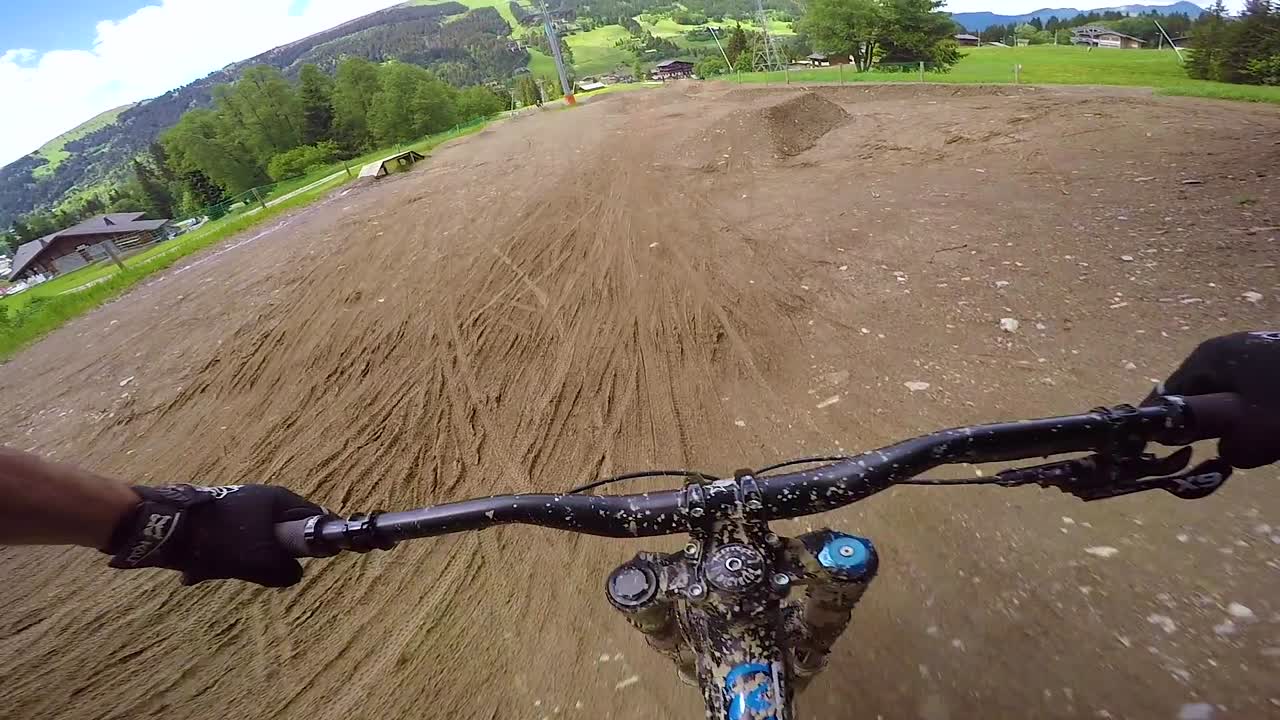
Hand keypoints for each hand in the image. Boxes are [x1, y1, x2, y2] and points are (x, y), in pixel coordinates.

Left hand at [106, 484, 323, 586]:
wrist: (165, 528)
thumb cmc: (221, 540)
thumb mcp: (262, 562)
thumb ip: (286, 571)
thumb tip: (293, 574)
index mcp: (277, 499)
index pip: (314, 517)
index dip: (318, 539)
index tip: (316, 558)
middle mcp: (259, 498)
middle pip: (282, 532)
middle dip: (274, 556)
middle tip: (267, 572)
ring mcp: (235, 506)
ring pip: (254, 540)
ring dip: (243, 561)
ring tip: (226, 572)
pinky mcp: (214, 516)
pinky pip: (228, 541)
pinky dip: (220, 557)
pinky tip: (201, 571)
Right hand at [1155, 331, 1279, 468]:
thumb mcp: (1250, 436)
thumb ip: (1220, 444)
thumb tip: (1221, 448)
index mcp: (1209, 358)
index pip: (1167, 394)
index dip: (1163, 425)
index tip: (1167, 453)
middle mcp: (1228, 348)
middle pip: (1201, 394)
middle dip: (1210, 425)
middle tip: (1223, 452)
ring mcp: (1257, 351)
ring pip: (1233, 396)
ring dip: (1241, 422)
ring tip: (1259, 442)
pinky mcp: (1279, 362)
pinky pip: (1257, 393)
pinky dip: (1263, 414)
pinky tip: (1278, 427)